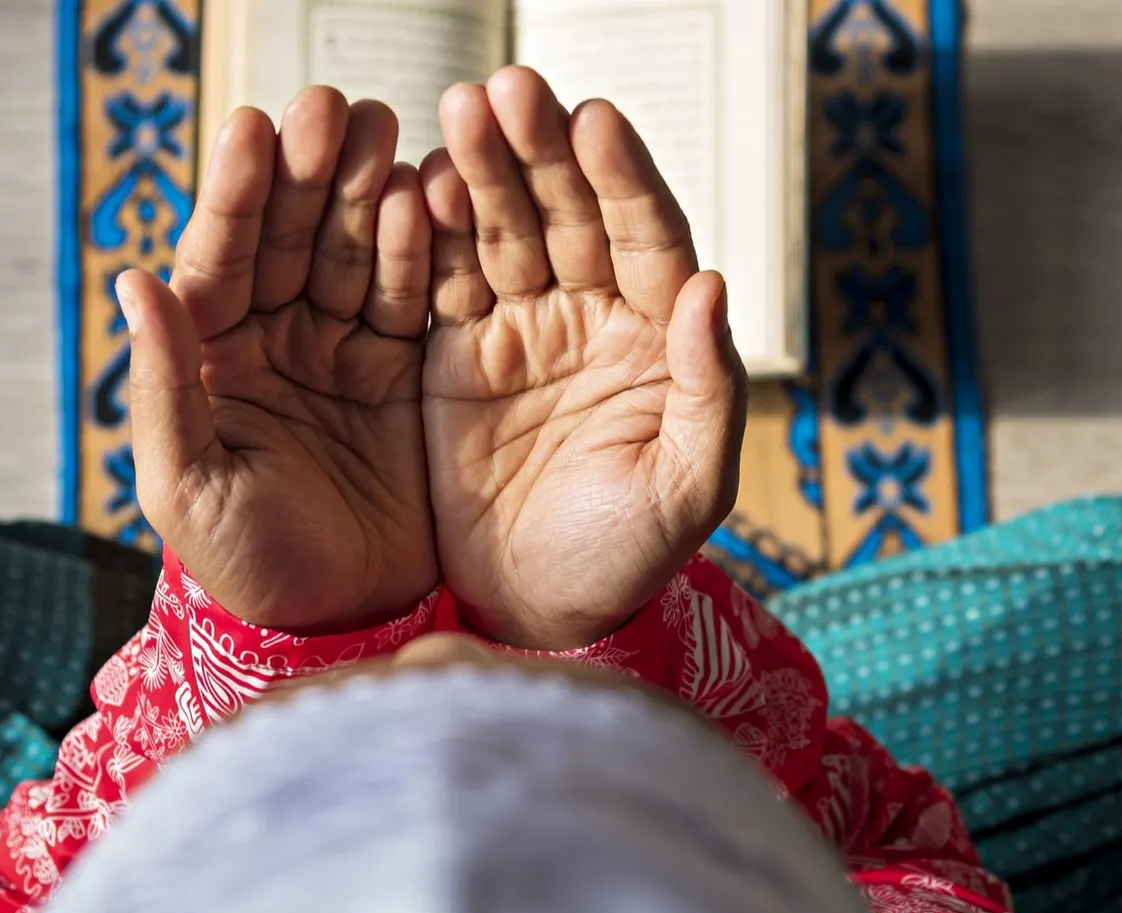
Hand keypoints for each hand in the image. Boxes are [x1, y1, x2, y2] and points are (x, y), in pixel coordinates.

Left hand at [122, 88, 436, 634]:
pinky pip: (417, 295)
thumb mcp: (188, 487)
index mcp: (213, 358)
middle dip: (308, 169)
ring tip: (384, 128)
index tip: (249, 128)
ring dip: (366, 187)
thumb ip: (166, 386)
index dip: (235, 195)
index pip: (220, 258)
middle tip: (330, 107)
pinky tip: (428, 195)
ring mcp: (345, 350)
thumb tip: (133, 281)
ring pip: (356, 249)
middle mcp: (276, 340)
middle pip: (292, 235)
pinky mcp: (409, 370)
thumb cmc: (248, 569)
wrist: (343, 625)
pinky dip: (423, 247)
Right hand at [419, 67, 745, 650]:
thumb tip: (709, 284)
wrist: (534, 613)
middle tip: (507, 90)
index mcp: (654, 337)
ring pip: (501, 230)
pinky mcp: (452, 354)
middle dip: (539, 151)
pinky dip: (425, 234)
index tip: (594, 120)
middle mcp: (589, 317)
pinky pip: (439, 279)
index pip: (645, 236)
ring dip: (479, 170)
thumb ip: (707, 389)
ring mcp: (518, 329)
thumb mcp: (685, 489)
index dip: (622, 178)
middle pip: (569, 213)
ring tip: (453, 114)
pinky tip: (412, 186)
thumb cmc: (626, 558)